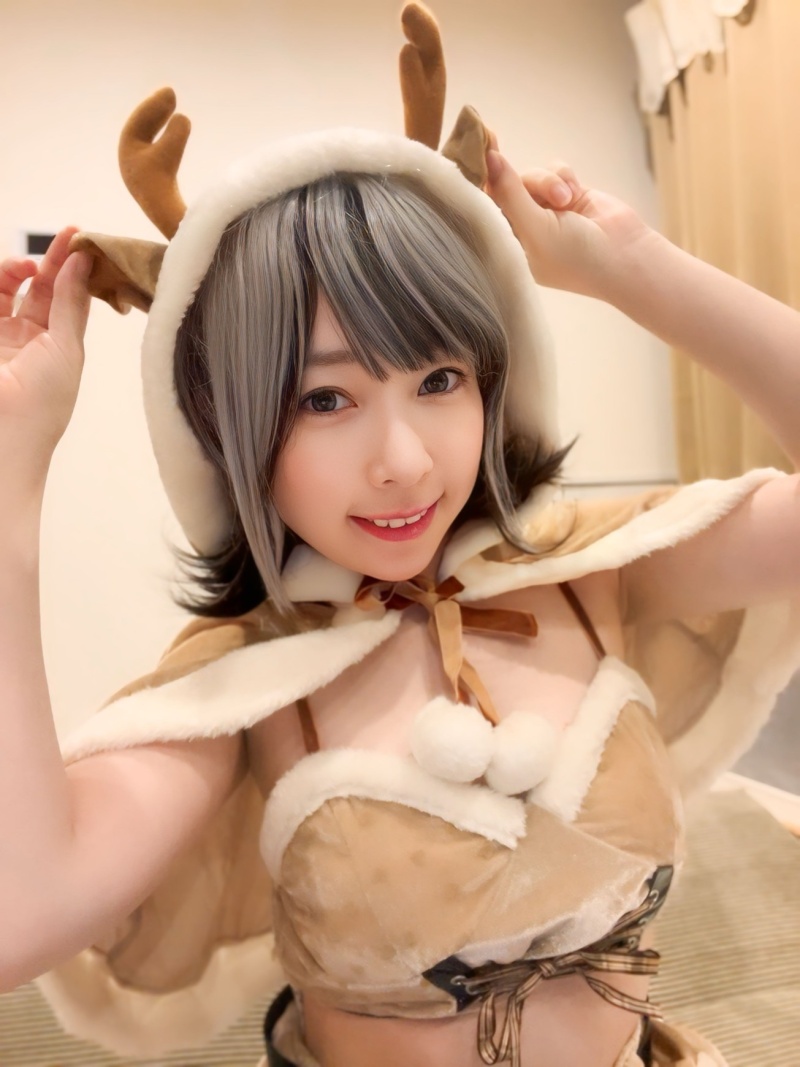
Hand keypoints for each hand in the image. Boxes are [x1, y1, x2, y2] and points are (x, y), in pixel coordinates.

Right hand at [0, 229, 90, 476]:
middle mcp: (27, 338)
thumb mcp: (66, 348)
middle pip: (39, 287)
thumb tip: (83, 262)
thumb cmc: (43, 404)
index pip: (67, 297)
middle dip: (52, 259)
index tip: (83, 238)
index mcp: (57, 346)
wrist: (3, 436)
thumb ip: (70, 303)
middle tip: (68, 234)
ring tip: (31, 265)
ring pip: (5, 288)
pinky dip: (0, 280)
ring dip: (18, 268)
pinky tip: (13, 271)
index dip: (74, 268)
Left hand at [485, 151, 655, 299]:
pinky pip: (554, 170)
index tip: (469, 150)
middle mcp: (522, 228)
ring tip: (564, 201)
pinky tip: (574, 195)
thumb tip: (489, 158)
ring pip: (531, 176)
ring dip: (548, 183)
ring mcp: (544, 211)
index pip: (482, 210)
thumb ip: (509, 192)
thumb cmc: (574, 256)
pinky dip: (563, 178)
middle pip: (504, 187)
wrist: (625, 256)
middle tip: (493, 140)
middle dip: (515, 179)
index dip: (474, 182)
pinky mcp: (566, 195)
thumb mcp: (534, 227)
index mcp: (507, 245)